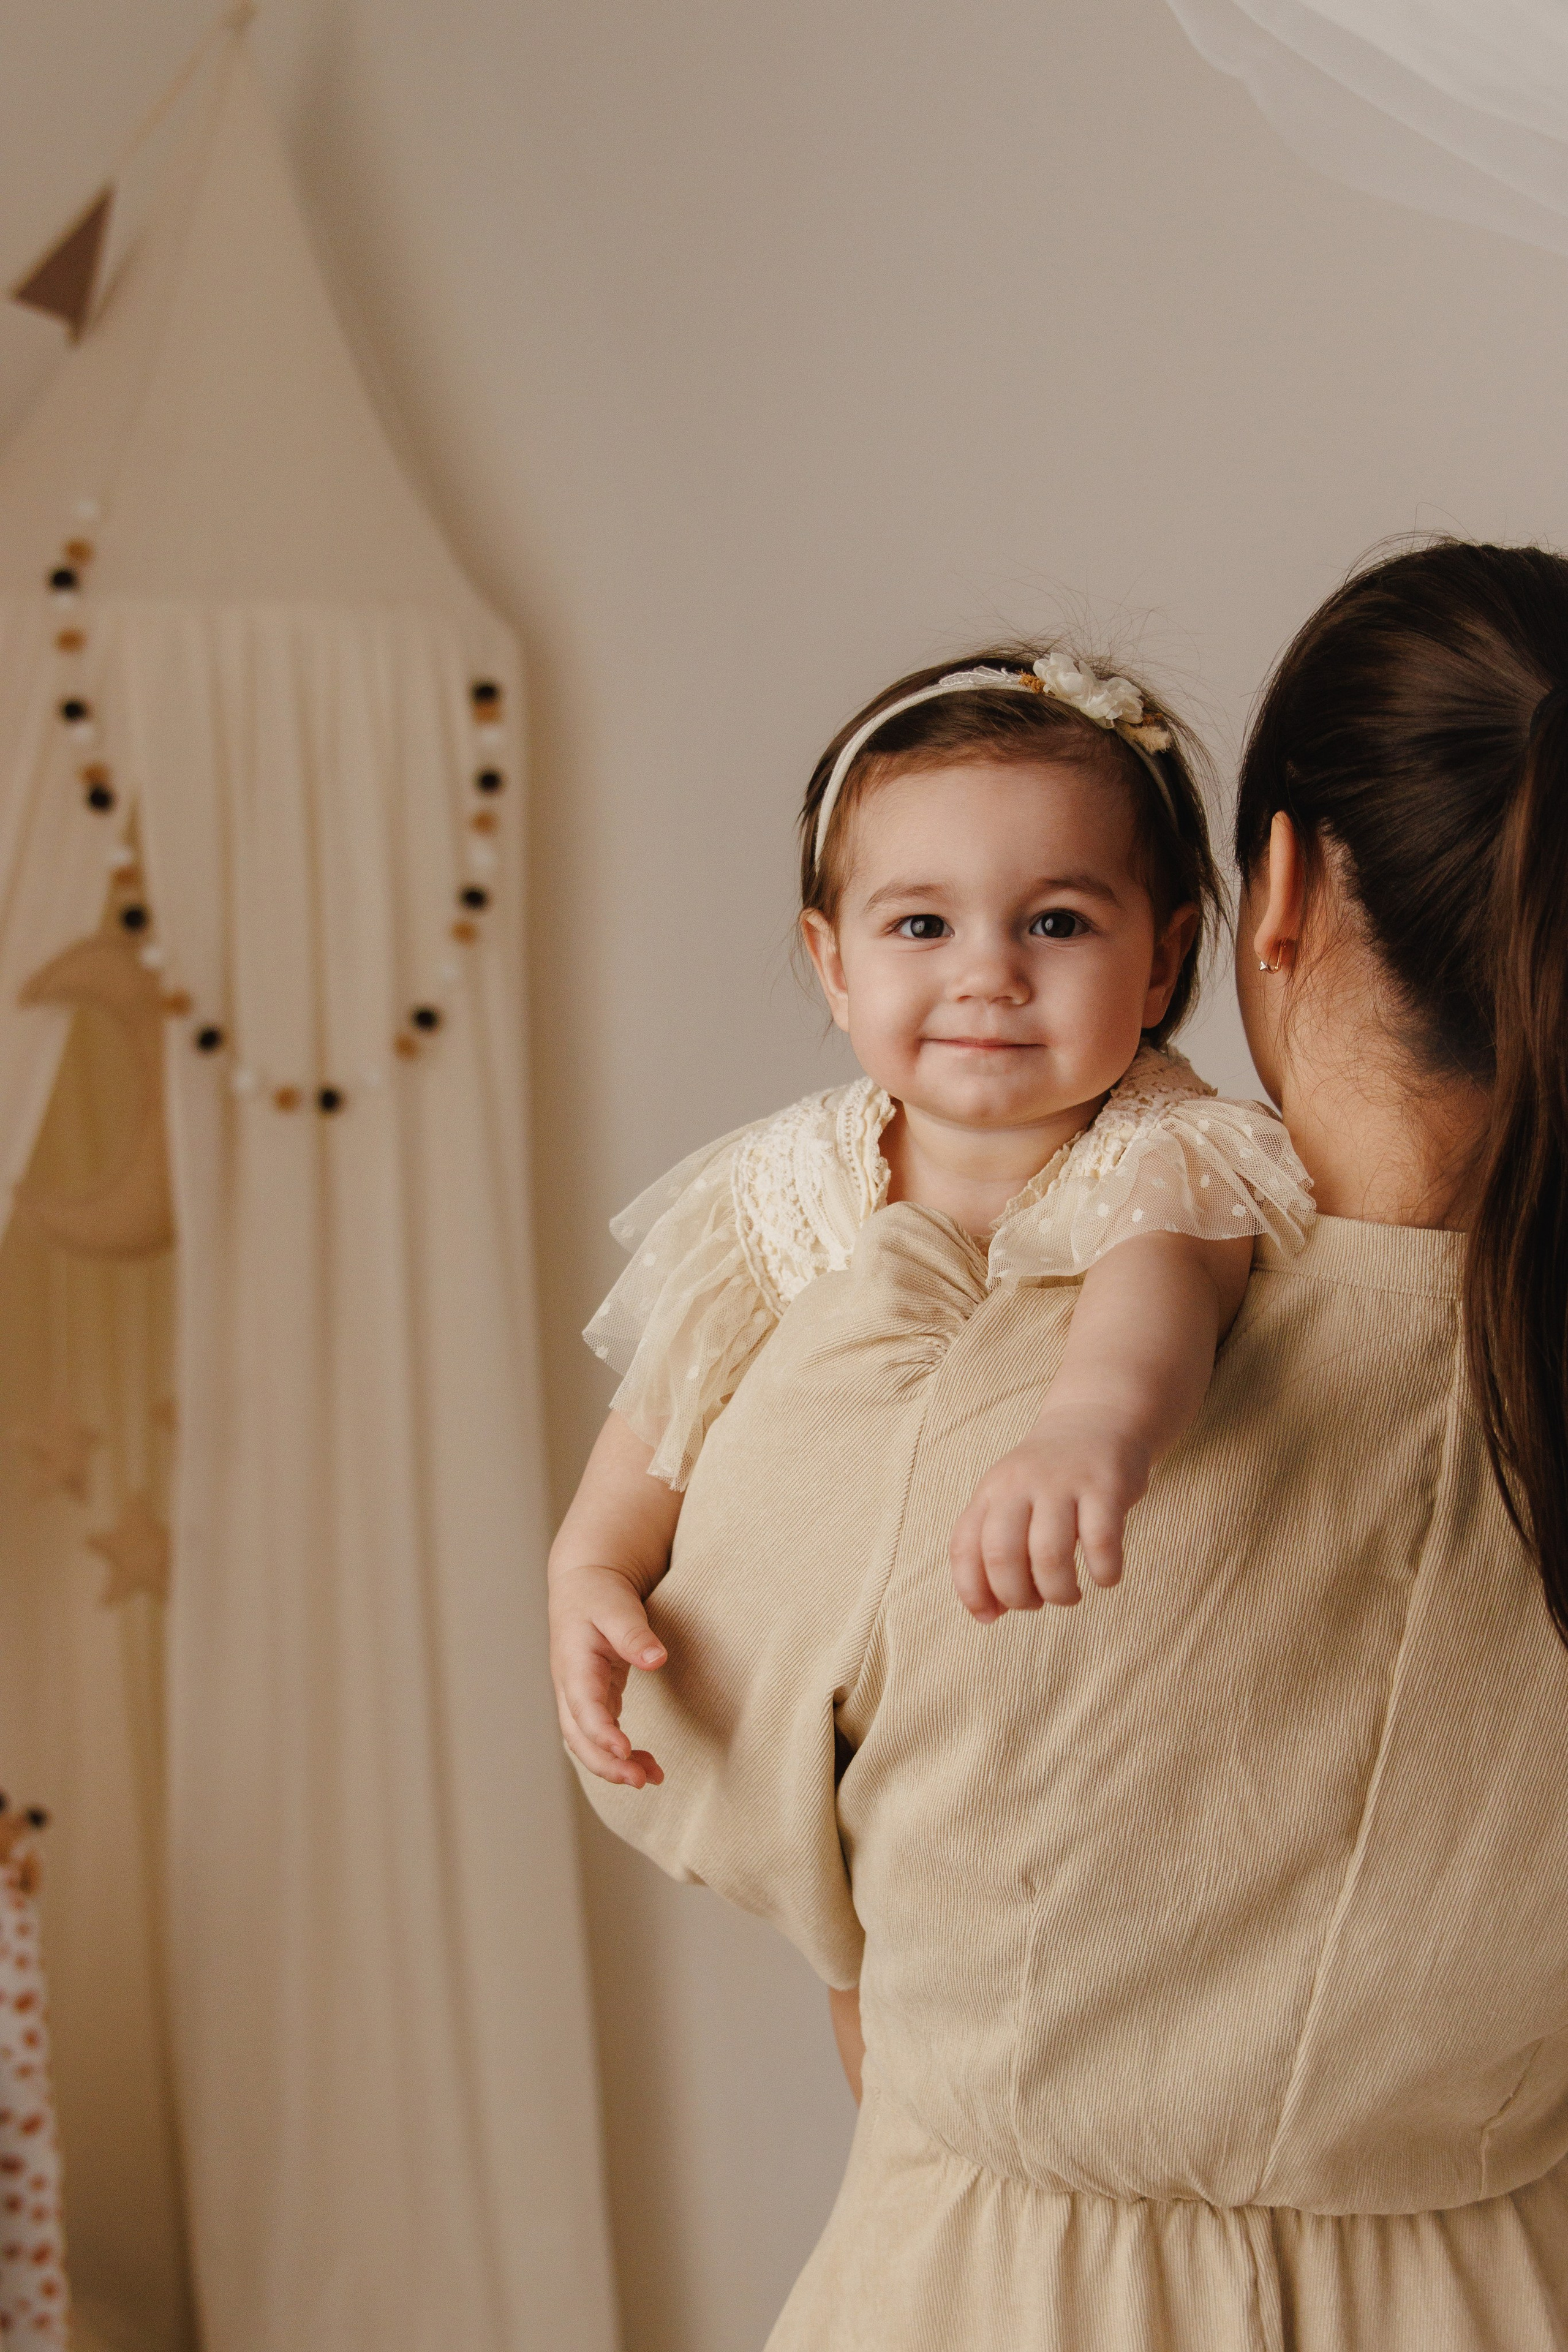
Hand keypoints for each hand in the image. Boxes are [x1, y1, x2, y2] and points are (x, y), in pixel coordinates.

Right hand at [550, 1563, 667, 1787]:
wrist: (583, 1584)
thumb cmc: (598, 1594)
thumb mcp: (615, 1607)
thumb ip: (634, 1634)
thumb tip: (656, 1660)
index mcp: (574, 1664)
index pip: (583, 1707)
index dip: (601, 1732)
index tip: (624, 1750)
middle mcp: (571, 1687)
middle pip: (578, 1737)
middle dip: (606, 1764)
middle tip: (641, 1780)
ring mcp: (579, 1696)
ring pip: (587, 1743)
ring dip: (613, 1765)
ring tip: (651, 1778)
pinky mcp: (594, 1699)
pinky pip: (601, 1735)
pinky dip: (619, 1753)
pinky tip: (646, 1764)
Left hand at [948, 1404, 1150, 1618]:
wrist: (1097, 1418)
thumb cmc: (1049, 1478)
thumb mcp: (1010, 1499)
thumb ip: (993, 1549)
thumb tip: (987, 1614)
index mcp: (991, 1491)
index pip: (964, 1547)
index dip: (971, 1591)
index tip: (989, 1616)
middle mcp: (1020, 1483)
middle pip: (1001, 1555)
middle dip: (1016, 1597)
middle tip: (1036, 1603)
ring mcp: (1063, 1482)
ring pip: (1049, 1555)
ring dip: (1059, 1592)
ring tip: (1069, 1594)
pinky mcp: (1106, 1485)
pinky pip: (1100, 1544)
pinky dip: (1103, 1573)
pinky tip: (1104, 1575)